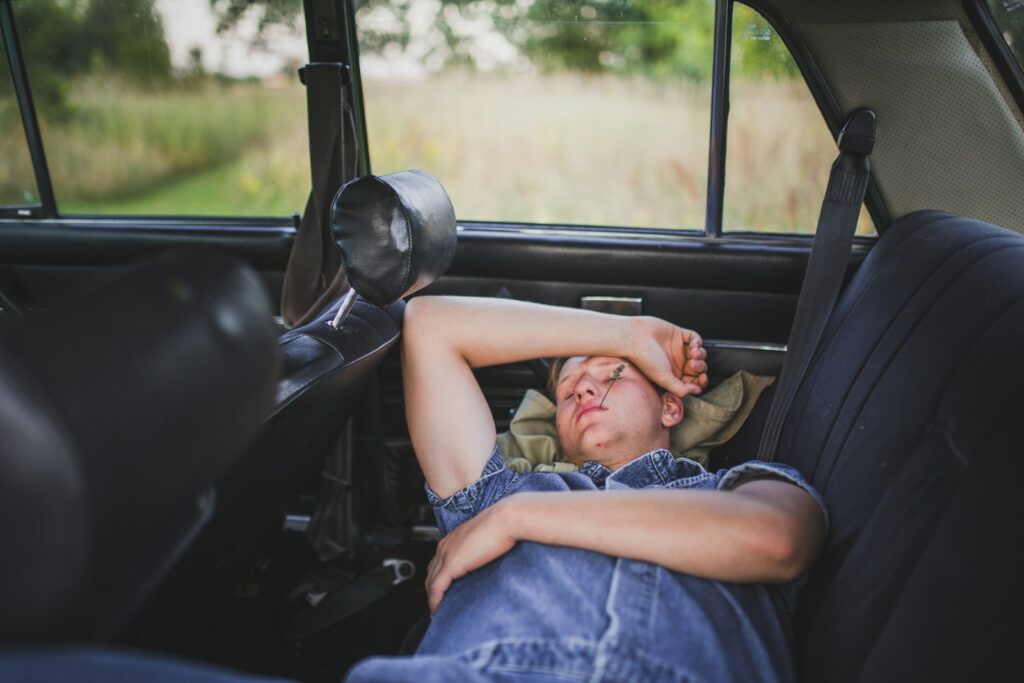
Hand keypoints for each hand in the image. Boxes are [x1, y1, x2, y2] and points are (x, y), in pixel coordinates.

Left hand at [425, 499, 517, 614]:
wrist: (506, 519)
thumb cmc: (503, 525)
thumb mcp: (487, 538)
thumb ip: (481, 549)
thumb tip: (486, 561)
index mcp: (454, 538)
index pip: (438, 562)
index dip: (438, 578)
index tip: (443, 591)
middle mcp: (446, 545)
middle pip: (431, 572)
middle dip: (432, 590)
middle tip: (437, 604)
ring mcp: (446, 554)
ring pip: (431, 582)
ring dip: (432, 598)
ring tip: (437, 611)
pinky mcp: (451, 564)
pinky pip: (437, 588)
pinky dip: (434, 601)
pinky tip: (437, 610)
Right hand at [629, 317, 708, 396]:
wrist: (635, 338)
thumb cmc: (644, 359)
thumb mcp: (664, 379)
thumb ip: (681, 389)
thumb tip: (697, 390)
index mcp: (673, 375)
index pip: (693, 381)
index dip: (700, 381)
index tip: (702, 379)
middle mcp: (676, 362)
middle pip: (699, 368)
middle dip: (700, 367)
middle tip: (692, 364)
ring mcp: (678, 348)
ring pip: (699, 353)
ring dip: (700, 354)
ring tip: (692, 353)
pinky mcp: (678, 334)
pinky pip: (695, 338)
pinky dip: (698, 342)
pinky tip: (692, 345)